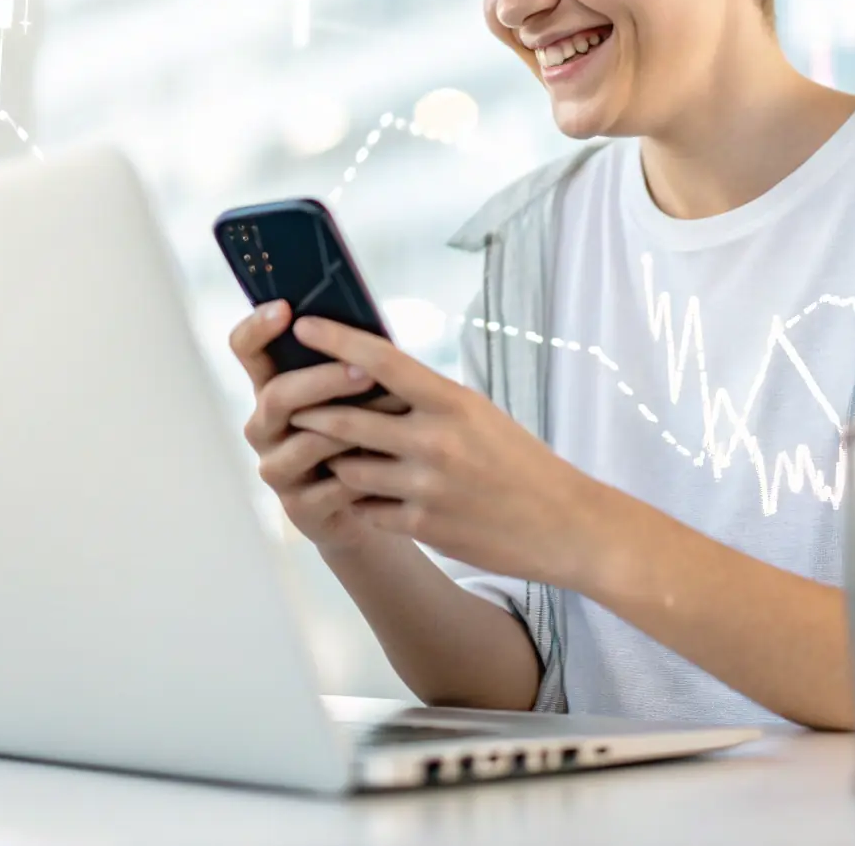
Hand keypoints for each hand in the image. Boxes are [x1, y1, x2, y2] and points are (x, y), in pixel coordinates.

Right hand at [230, 301, 392, 552]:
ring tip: (395, 413)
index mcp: (271, 387)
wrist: (368, 504)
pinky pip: (332, 485)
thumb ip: (351, 361)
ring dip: (353, 426)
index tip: (285, 309)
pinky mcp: (299, 508)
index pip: (246, 349)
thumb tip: (372, 327)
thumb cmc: (365, 431)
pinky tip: (393, 462)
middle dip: (324, 380)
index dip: (258, 327)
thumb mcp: (354, 392)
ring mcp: (276, 468)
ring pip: (307, 441)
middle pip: (277, 395)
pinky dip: (366, 470)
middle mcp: (263, 426)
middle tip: (365, 370)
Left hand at [285, 315, 607, 584]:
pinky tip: (370, 499)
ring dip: (337, 463)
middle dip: (312, 413)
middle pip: (347, 419)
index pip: (383, 361)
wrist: (563, 524)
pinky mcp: (423, 526)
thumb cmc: (519, 461)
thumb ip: (429, 400)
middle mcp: (435, 440)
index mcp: (452, 401)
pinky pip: (368, 510)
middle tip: (291, 405)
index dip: (337, 341)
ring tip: (335, 456)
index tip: (304, 327)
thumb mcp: (480, 414)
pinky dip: (363, 502)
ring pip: (349, 468)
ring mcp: (426, 486)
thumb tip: (377, 377)